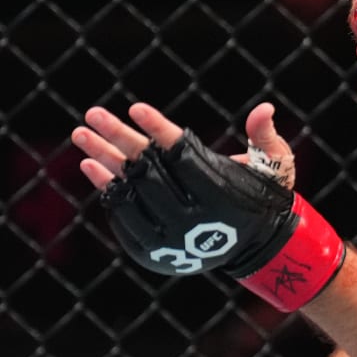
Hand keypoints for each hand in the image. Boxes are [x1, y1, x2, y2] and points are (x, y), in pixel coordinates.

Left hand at [70, 101, 342, 308]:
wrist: (256, 247)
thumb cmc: (263, 198)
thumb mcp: (275, 166)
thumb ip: (265, 138)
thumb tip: (265, 108)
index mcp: (219, 191)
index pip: (182, 155)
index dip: (158, 130)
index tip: (137, 109)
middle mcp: (192, 212)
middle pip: (147, 168)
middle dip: (118, 138)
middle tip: (93, 112)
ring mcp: (171, 230)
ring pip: (130, 188)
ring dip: (102, 158)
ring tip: (80, 133)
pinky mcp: (157, 244)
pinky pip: (124, 212)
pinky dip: (106, 187)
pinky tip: (89, 164)